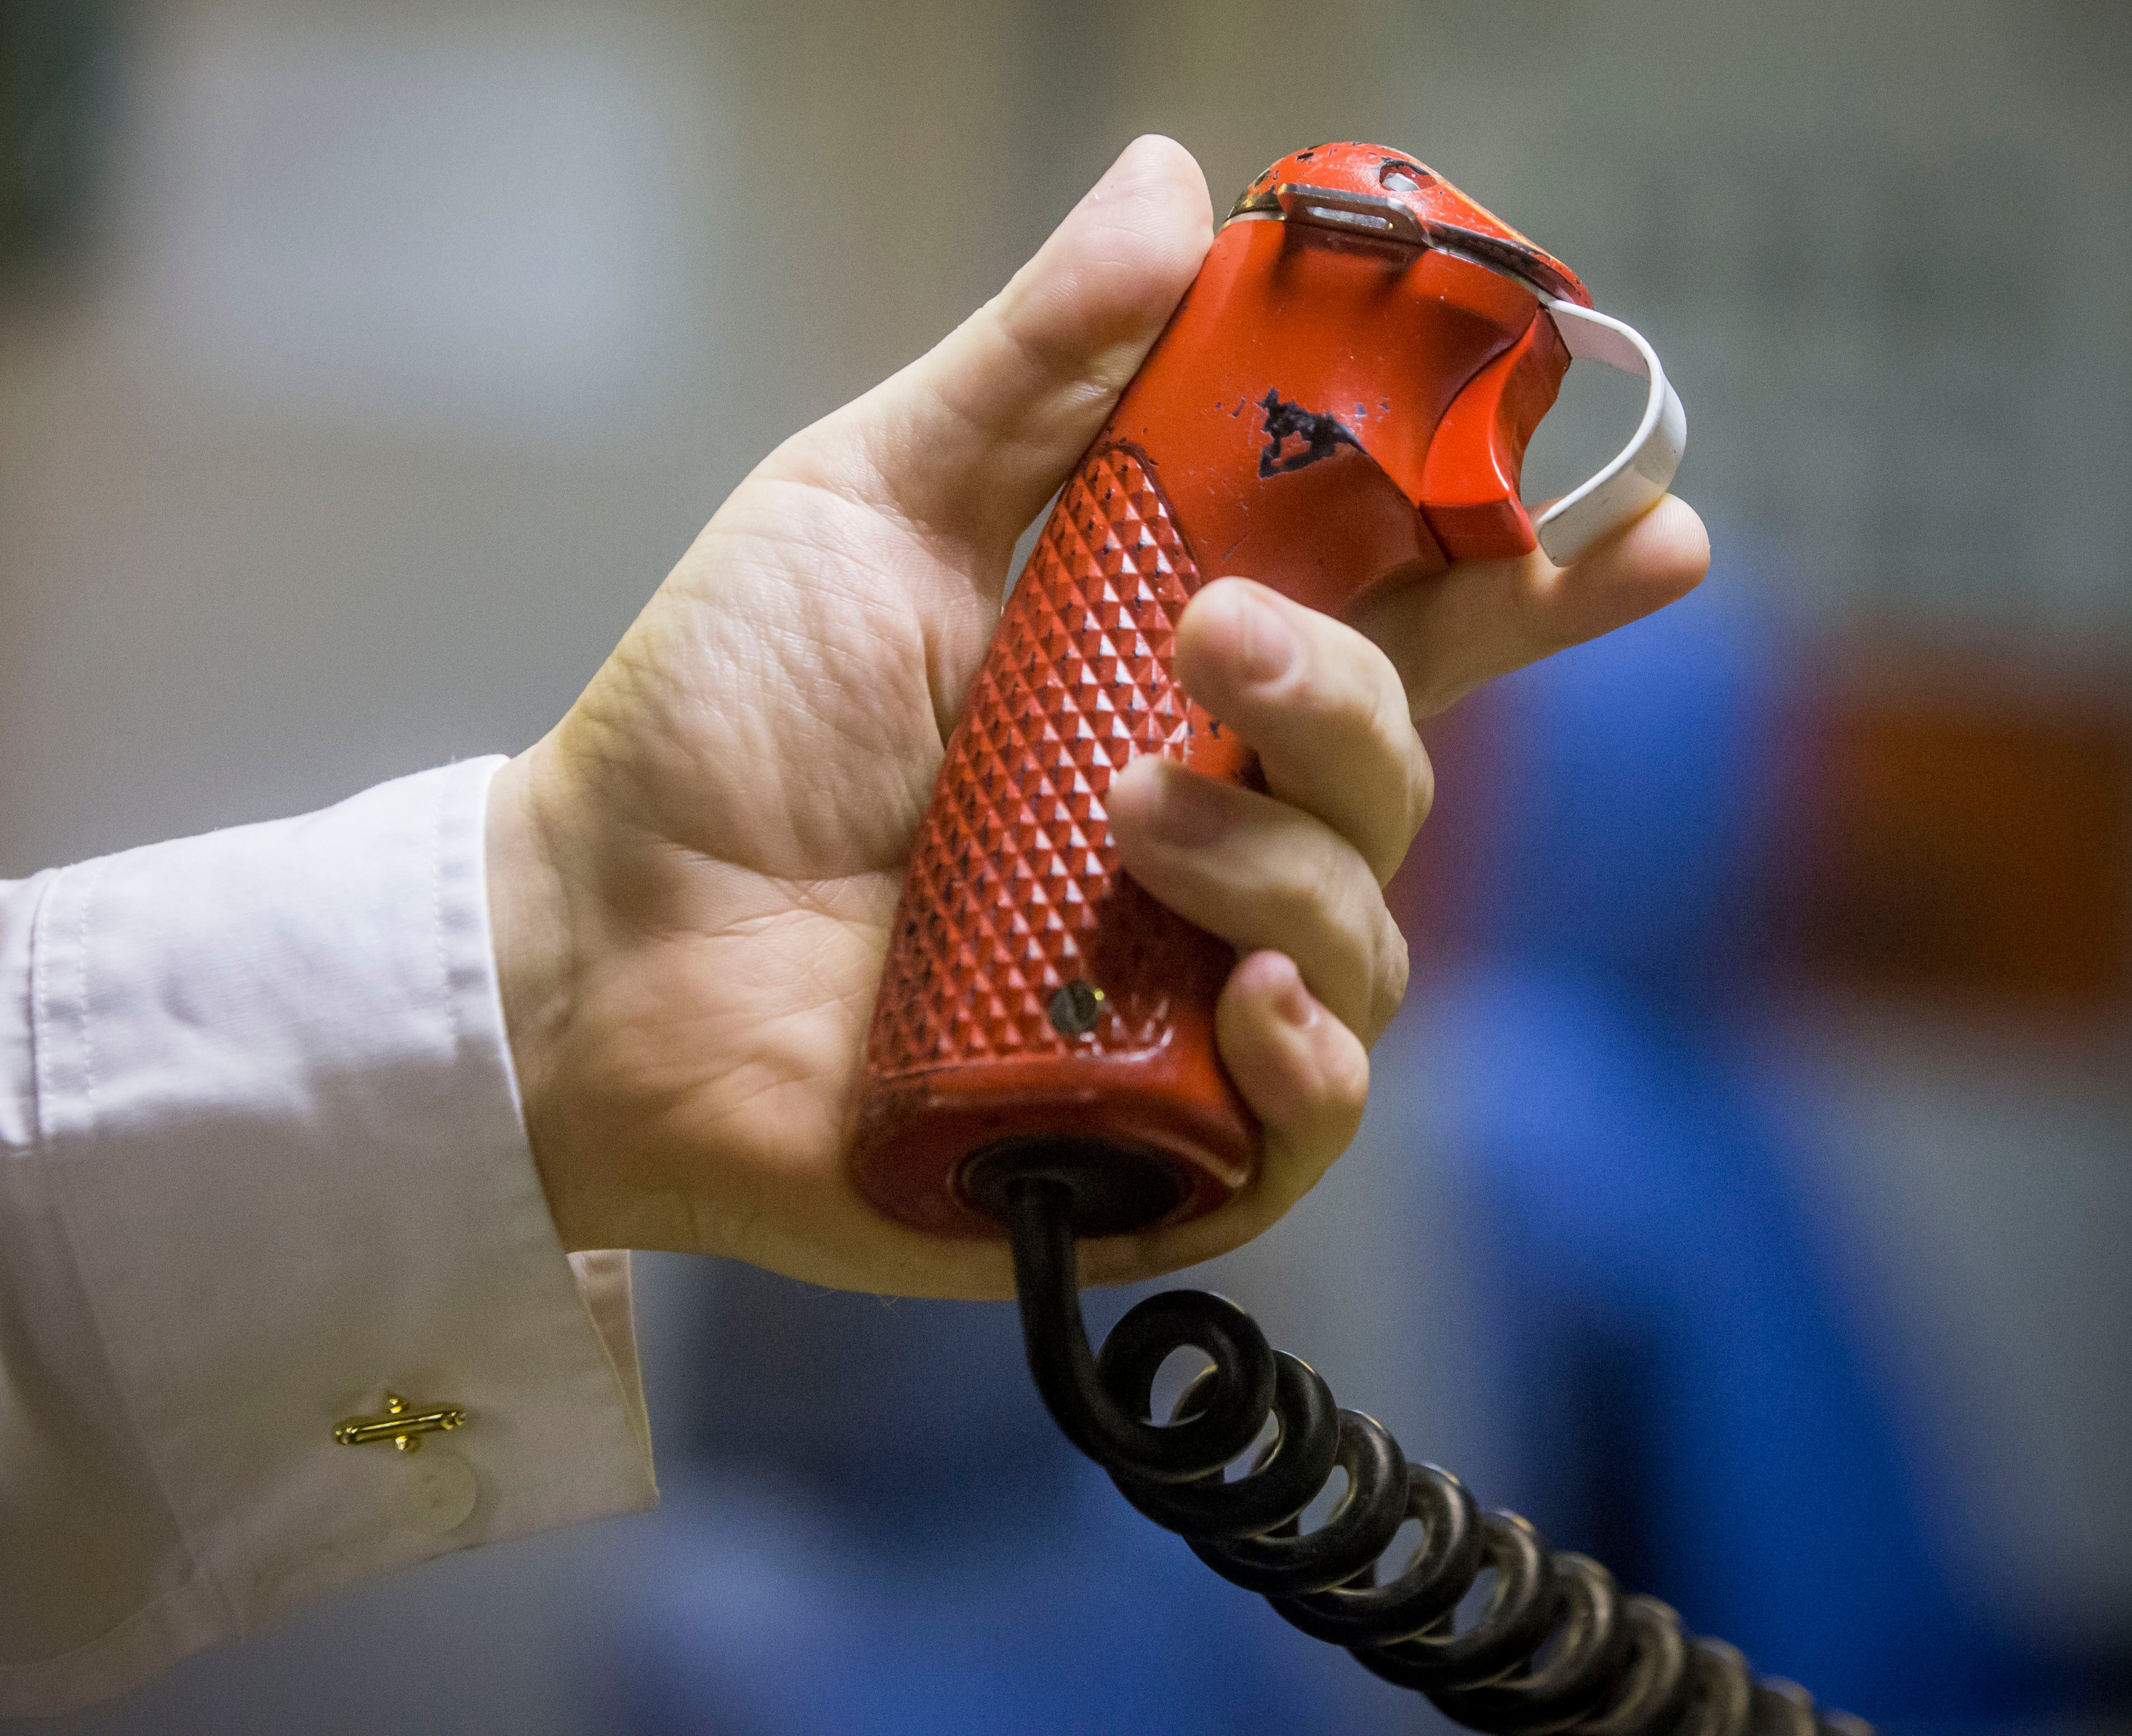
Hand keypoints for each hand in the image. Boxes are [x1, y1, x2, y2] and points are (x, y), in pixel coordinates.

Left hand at [488, 136, 1706, 1298]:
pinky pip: (1303, 1124)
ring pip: (1364, 936)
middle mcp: (1196, 835)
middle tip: (1224, 643)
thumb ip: (1031, 372)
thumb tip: (1171, 183)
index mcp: (1158, 684)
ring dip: (1289, 860)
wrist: (585, 945)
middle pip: (1394, 771)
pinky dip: (1311, 1067)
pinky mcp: (1131, 1138)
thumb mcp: (864, 504)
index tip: (1652, 532)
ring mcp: (1173, 994)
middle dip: (1353, 699)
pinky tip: (1252, 1007)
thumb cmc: (714, 722)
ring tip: (1133, 818)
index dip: (1531, 589)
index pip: (1395, 628)